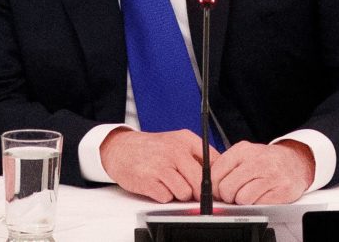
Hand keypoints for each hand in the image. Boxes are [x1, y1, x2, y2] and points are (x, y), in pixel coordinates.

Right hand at [99, 128, 216, 202]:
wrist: (120, 148)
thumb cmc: (152, 148)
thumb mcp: (176, 142)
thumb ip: (198, 156)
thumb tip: (218, 177)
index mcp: (186, 140)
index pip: (214, 163)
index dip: (215, 179)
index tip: (212, 185)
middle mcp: (174, 151)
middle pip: (201, 183)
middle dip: (197, 191)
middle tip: (189, 188)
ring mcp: (160, 166)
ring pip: (185, 193)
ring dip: (178, 194)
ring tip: (168, 183)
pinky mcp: (148, 181)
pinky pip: (167, 198)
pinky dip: (163, 196)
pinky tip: (157, 185)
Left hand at [211, 140, 314, 204]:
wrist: (295, 161)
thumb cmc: (265, 160)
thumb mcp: (243, 155)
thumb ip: (226, 166)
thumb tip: (208, 185)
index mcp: (242, 150)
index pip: (215, 172)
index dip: (212, 186)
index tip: (216, 190)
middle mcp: (257, 161)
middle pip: (227, 188)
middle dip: (227, 196)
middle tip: (233, 195)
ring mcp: (271, 175)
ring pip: (242, 198)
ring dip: (243, 201)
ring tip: (249, 194)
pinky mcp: (283, 190)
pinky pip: (260, 204)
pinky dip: (258, 204)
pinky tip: (262, 196)